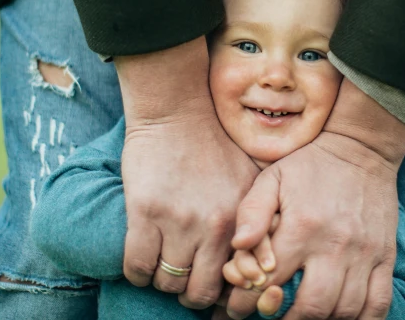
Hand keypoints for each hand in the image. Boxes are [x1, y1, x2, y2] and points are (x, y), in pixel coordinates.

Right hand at [117, 38, 259, 308]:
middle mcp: (214, 226)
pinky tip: (141, 260)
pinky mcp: (145, 212)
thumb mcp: (253, 179)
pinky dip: (137, 271)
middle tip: (184, 278)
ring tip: (162, 264)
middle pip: (199, 292)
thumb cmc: (217, 145)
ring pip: (167, 282)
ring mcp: (179, 221)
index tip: (212, 282)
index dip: (224, 291)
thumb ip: (262, 219)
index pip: (236, 283)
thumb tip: (267, 264)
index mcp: (243, 221)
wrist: (179, 111)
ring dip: (162, 280)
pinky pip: (137, 266)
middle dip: (190, 292)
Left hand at [227, 79, 404, 319]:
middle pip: (312, 307)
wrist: (361, 147)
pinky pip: (379, 304)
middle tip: (273, 315)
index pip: (270, 281)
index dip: (249, 301)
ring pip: (345, 311)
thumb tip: (238, 246)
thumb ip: (251, 212)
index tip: (239, 306)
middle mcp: (335, 245)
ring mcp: (364, 254)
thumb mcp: (272, 178)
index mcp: (301, 227)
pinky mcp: (385, 257)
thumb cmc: (309, 165)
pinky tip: (341, 316)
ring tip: (303, 316)